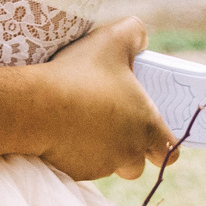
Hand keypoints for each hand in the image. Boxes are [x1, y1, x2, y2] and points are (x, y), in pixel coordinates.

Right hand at [37, 16, 174, 180]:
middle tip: (112, 123)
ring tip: (83, 122)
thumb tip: (142, 42)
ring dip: (102, 151)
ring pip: (109, 165)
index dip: (163, 144)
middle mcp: (128, 152)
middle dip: (130, 149)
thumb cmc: (80, 74)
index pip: (169, 151)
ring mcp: (100, 166)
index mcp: (145, 126)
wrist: (36, 106)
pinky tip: (62, 128)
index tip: (150, 130)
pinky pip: (81, 167)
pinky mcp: (74, 171)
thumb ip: (136, 34)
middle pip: (138, 164)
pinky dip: (76, 152)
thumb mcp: (113, 38)